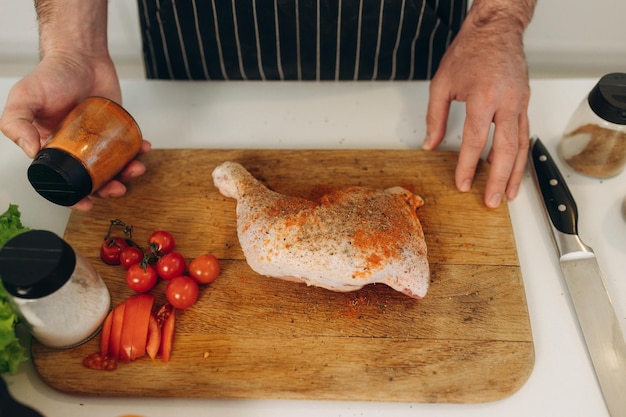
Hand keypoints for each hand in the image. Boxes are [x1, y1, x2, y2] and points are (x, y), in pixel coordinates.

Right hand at [0, 52, 149, 210]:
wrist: (81, 55)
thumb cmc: (51, 75)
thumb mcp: (24, 98)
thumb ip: (16, 123)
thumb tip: (31, 153)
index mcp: (51, 147)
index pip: (61, 180)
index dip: (72, 196)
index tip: (85, 204)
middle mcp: (75, 147)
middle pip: (92, 178)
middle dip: (107, 188)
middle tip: (117, 187)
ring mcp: (97, 140)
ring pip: (113, 166)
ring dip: (126, 173)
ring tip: (135, 169)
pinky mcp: (116, 129)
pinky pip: (128, 147)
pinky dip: (137, 151)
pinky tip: (142, 149)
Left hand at [423, 1, 533, 208]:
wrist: (496, 31)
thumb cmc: (470, 52)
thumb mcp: (442, 84)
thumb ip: (435, 117)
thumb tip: (430, 144)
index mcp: (483, 97)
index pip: (476, 140)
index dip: (468, 165)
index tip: (463, 183)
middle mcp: (506, 102)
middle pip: (506, 149)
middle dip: (499, 179)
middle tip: (493, 201)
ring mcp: (520, 102)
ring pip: (521, 145)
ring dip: (516, 173)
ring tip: (510, 194)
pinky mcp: (525, 102)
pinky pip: (525, 134)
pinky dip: (521, 156)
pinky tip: (515, 170)